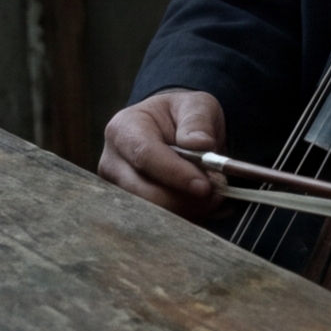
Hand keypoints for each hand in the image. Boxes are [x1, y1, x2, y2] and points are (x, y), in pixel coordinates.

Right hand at [100, 89, 226, 219]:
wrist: (170, 131)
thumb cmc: (180, 116)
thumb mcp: (195, 105)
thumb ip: (197, 121)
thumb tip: (201, 144)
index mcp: (124, 129)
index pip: (144, 156)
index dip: (175, 174)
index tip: (204, 186)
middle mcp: (114, 163)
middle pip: (143, 193)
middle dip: (184, 200)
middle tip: (217, 194)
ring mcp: (119, 190)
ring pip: (152, 213)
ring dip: (188, 212)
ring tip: (214, 197)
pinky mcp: (132, 210)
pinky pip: (160, 224)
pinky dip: (188, 219)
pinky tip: (205, 206)